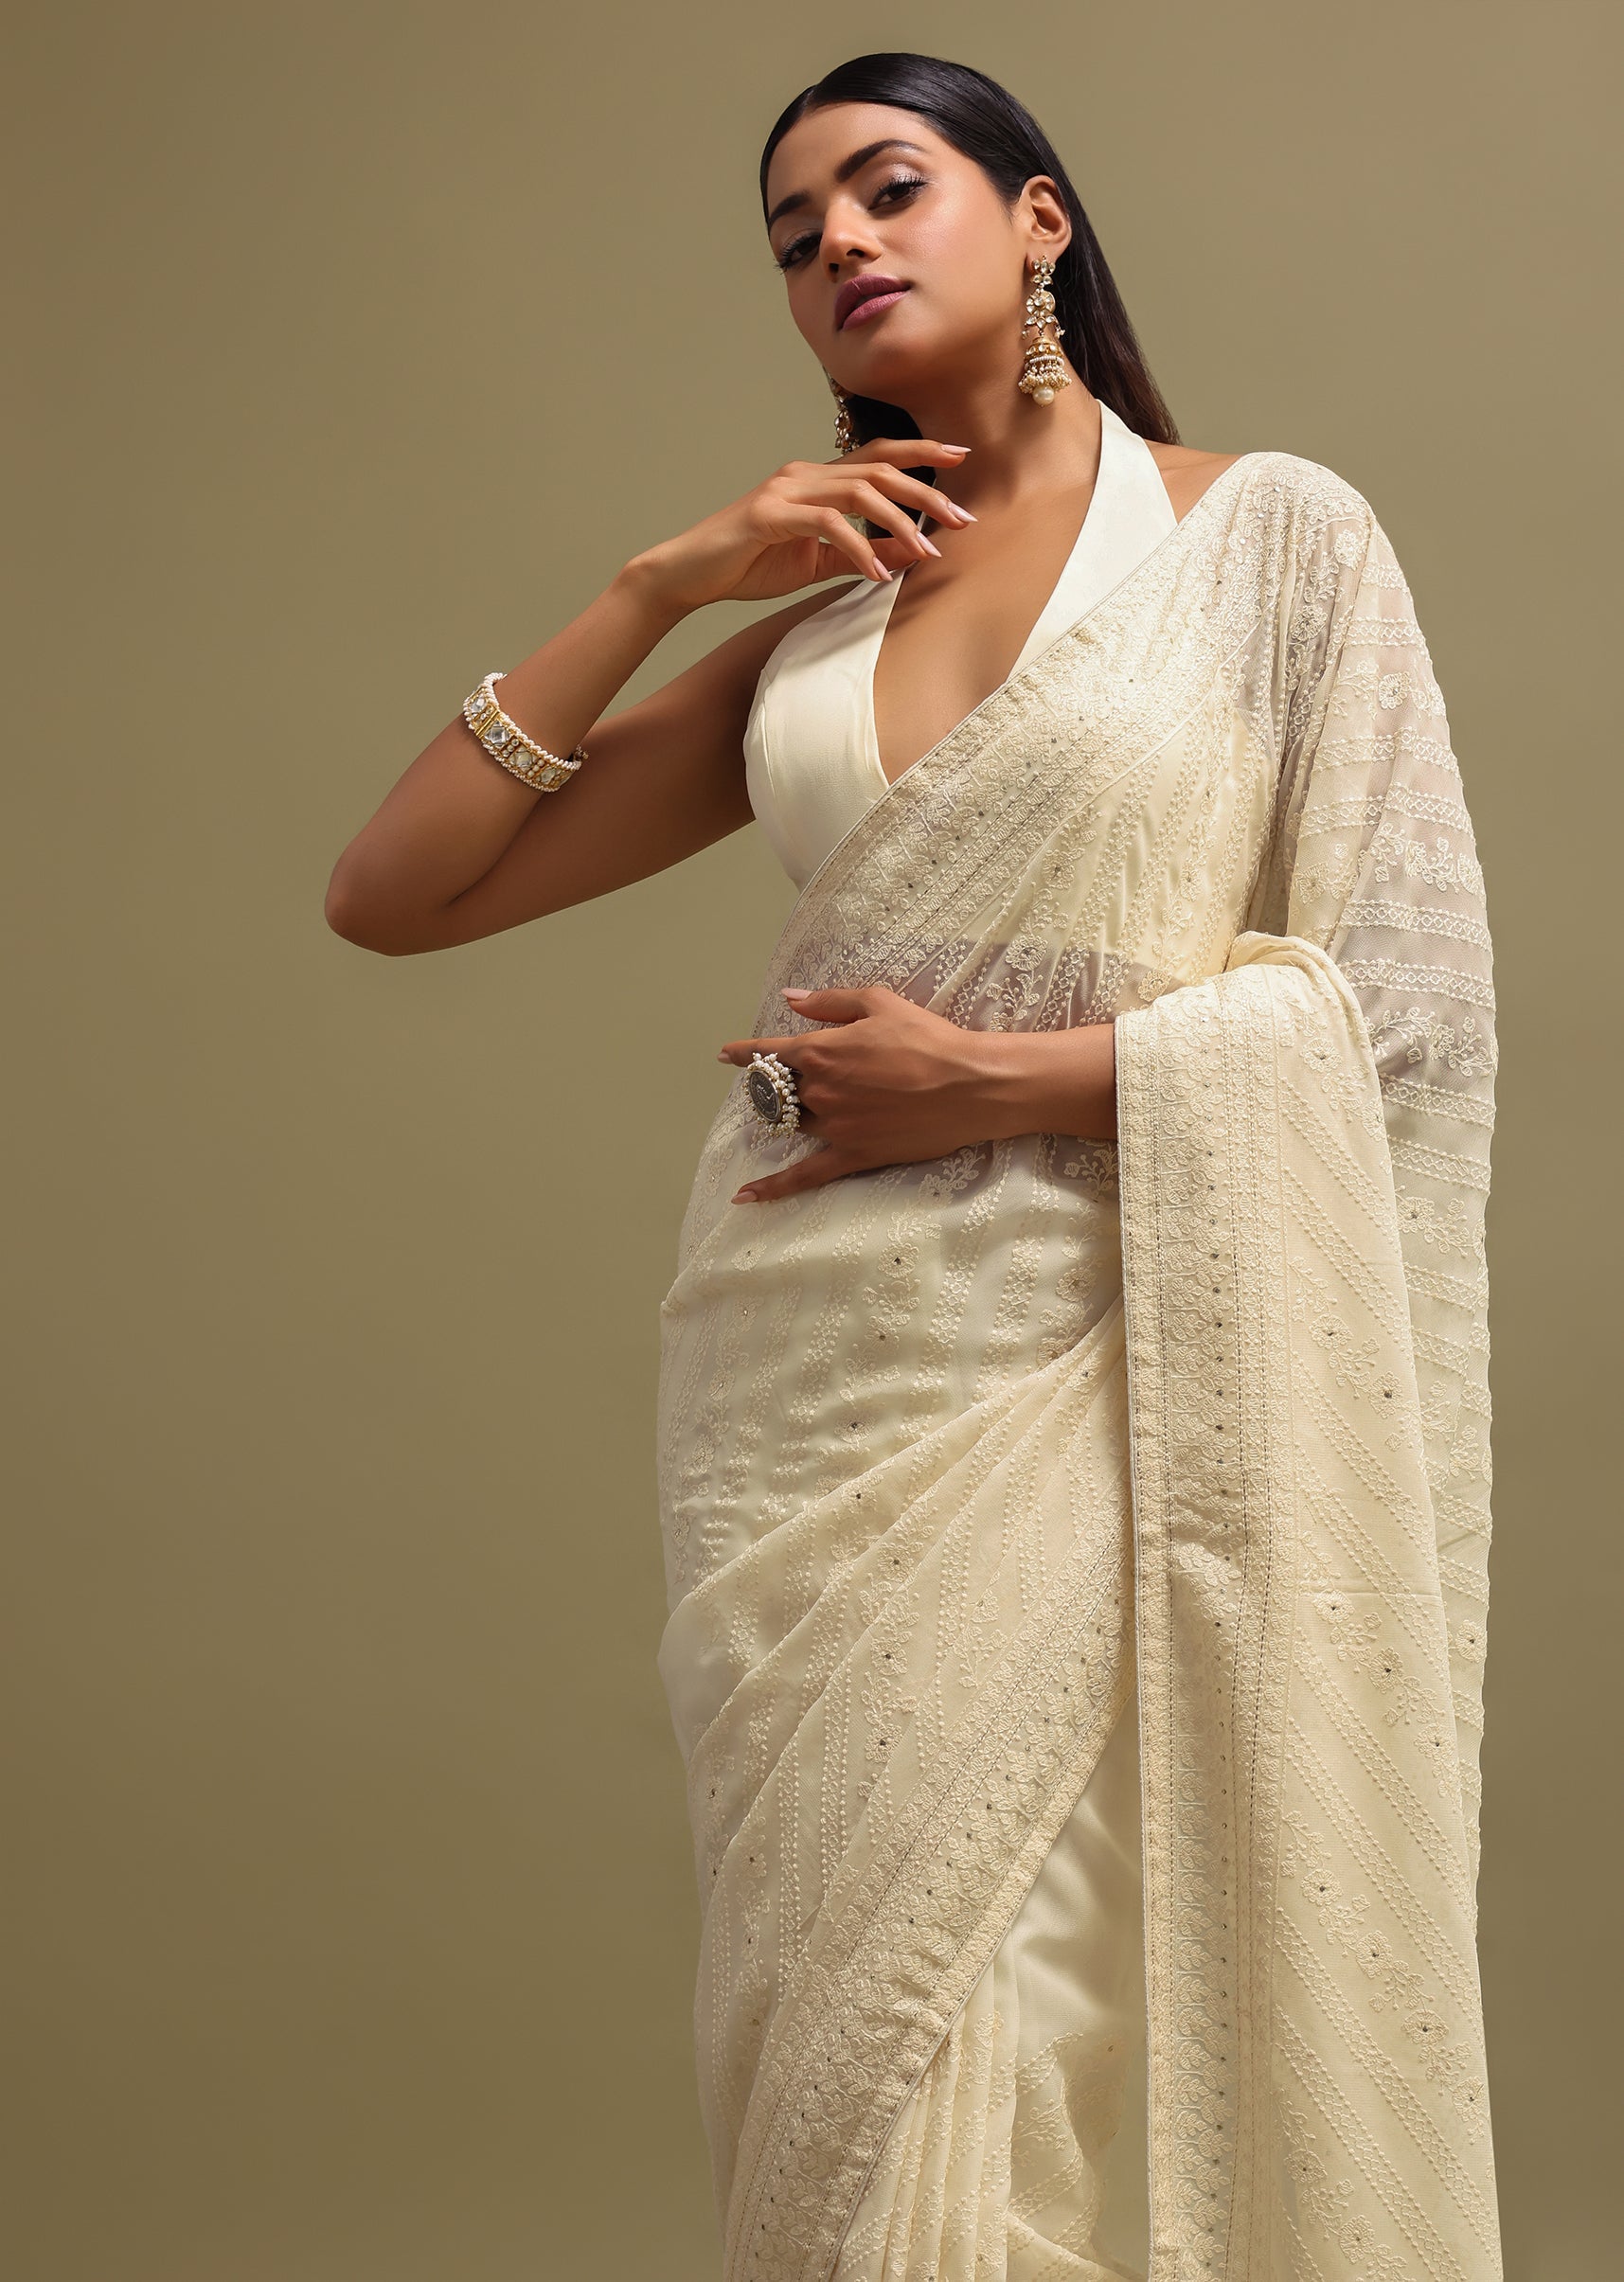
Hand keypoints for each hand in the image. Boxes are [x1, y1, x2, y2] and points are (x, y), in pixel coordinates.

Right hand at [627, 440, 976, 613]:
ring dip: (900, 521)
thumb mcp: (817, 564)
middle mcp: (805, 475)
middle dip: (927, 490)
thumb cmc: (749, 565)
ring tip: (928, 549)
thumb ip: (862, 554)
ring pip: (860, 491)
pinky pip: (827, 524)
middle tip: (963, 516)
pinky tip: (877, 572)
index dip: (921, 452)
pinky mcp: (769, 514)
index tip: (961, 458)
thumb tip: (913, 553)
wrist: (690, 574)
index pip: (878, 457)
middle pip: (880, 467)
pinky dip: (859, 548)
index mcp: (817, 481)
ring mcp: (786, 490)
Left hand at [717, 987, 1119, 1202]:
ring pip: (792, 1124)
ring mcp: (834, 1127)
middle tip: (777, 1082)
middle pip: (778, 1092)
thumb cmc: (928, 1038)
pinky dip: (772, 1187)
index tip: (725, 1055)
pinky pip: (804, 1176)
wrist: (969, 1084)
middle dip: (772, 1086)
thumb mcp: (879, 1003)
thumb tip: (790, 998)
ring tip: (784, 1113)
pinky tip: (746, 1197)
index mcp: (821, 1051)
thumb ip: (829, 1001)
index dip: (743, 1052)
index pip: (768, 1052)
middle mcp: (819, 1091)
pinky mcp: (853, 1155)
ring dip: (784, 1118)